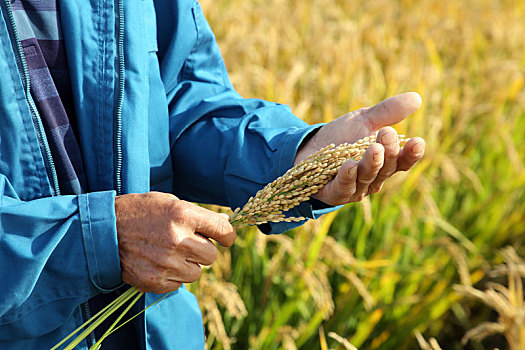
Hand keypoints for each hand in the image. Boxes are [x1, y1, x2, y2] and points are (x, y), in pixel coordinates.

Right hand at [115, 192, 235, 293]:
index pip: (223, 231)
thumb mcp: (168, 202)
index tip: (225, 238)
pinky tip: (157, 262)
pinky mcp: (155, 280)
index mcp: (183, 215)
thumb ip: (197, 215)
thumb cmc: (139, 212)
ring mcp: (166, 263)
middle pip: (211, 256)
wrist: (103, 231)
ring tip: (168, 253)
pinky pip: (179, 284)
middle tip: (187, 243)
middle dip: (203, 250)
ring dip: (188, 265)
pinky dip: (172, 276)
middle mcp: (178, 239)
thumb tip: (225, 224)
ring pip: (196, 273)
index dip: (228, 236)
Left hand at [294, 92, 424, 205]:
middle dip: (389, 152)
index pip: (403, 161)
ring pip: (367, 178)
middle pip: (386, 169)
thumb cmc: (341, 137)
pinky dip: (347, 177)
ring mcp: (355, 188)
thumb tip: (417, 98)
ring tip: (374, 148)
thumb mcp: (364, 120)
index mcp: (384, 161)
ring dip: (371, 163)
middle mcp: (373, 178)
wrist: (308, 149)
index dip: (411, 153)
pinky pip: (343, 187)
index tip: (418, 141)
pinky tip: (349, 165)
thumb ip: (387, 112)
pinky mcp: (334, 193)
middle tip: (387, 134)